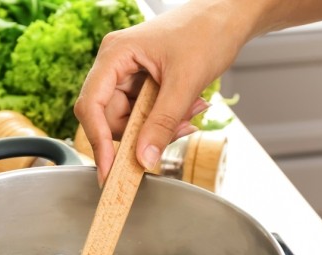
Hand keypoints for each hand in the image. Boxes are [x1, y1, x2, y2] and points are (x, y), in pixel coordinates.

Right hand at [73, 0, 247, 185]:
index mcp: (115, 54)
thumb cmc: (207, 31)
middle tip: (174, 134)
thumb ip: (162, 123)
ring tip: (190, 116)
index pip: (91, 106)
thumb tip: (143, 159)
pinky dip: (165, 121)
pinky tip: (187, 112)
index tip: (109, 170)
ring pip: (129, 121)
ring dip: (158, 129)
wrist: (229, 16)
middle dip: (140, 134)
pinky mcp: (142, 84)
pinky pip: (144, 116)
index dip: (98, 141)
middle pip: (109, 118)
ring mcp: (128, 75)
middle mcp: (115, 65)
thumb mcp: (185, 82)